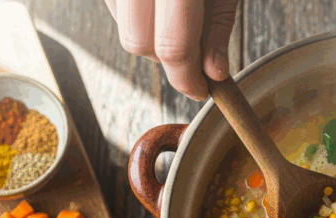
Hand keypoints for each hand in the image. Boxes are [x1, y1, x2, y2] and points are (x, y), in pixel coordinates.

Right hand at [103, 0, 239, 100]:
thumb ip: (218, 30)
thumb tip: (214, 73)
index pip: (173, 46)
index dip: (188, 78)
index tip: (201, 90)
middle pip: (139, 43)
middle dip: (167, 61)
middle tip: (195, 57)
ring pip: (124, 29)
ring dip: (151, 39)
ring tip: (181, 22)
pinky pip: (116, 9)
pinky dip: (138, 19)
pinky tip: (160, 9)